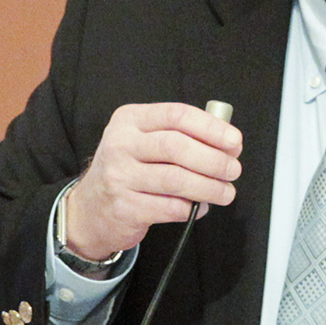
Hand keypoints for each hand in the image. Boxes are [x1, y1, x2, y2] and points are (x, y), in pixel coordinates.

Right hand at [64, 102, 242, 258]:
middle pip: (177, 147)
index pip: (176, 115)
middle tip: (233, 170)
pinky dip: (191, 209)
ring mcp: (119, 176)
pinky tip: (198, 207)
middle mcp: (121, 144)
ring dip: (209, 187)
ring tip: (225, 192)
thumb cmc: (129, 170)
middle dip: (214, 159)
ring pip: (176, 179)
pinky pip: (169, 208)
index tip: (234, 141)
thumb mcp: (145, 141)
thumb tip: (228, 145)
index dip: (210, 128)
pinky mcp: (124, 207)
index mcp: (130, 120)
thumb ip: (182, 137)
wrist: (91, 208)